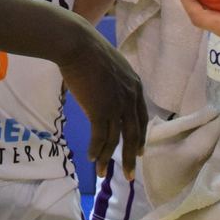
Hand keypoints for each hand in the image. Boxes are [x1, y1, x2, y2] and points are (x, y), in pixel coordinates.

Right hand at [59, 30, 146, 180]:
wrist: (78, 45)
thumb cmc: (90, 50)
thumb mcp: (113, 65)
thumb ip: (116, 82)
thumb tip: (108, 92)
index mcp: (135, 86)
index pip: (141, 117)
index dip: (140, 137)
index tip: (139, 151)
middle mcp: (130, 98)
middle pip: (133, 134)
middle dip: (130, 156)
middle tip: (128, 175)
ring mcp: (116, 105)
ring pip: (115, 140)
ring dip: (107, 158)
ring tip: (102, 173)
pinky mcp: (100, 110)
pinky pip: (99, 137)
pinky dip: (95, 150)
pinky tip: (90, 158)